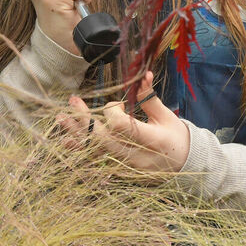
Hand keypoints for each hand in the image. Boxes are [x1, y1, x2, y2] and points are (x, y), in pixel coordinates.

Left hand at [56, 72, 189, 174]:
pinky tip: (67, 141)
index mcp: (152, 140)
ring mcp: (127, 167)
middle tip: (72, 102)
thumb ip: (148, 97)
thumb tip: (142, 73)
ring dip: (76, 135)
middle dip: (85, 120)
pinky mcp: (121, 172)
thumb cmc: (175, 137)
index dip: (113, 112)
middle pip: (103, 139)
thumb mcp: (166, 117)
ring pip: (96, 152)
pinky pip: (96, 162)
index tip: (118, 104)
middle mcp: (137, 156)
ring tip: (60, 120)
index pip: (122, 126)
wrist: (185, 166)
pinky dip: (82, 150)